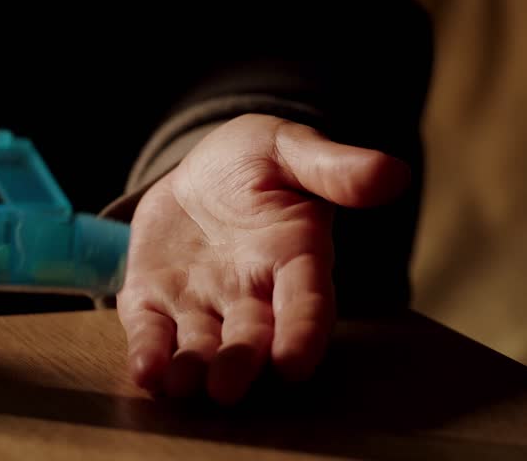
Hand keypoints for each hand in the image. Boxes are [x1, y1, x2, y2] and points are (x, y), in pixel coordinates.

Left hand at [118, 114, 409, 403]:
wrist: (199, 172)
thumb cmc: (255, 161)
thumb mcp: (290, 148)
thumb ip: (333, 167)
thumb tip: (392, 173)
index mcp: (292, 258)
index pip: (305, 301)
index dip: (302, 332)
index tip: (296, 363)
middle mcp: (249, 293)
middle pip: (250, 337)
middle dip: (239, 364)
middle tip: (227, 390)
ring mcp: (200, 302)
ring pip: (199, 344)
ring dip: (190, 368)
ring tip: (180, 387)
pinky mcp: (154, 301)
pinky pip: (151, 331)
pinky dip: (148, 352)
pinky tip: (145, 373)